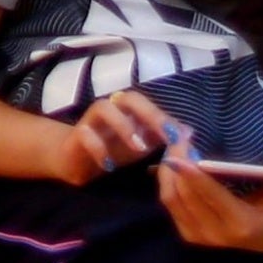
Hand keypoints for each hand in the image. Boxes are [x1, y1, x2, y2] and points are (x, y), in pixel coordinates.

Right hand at [47, 91, 176, 183]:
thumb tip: (189, 131)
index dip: (165, 117)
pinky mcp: (75, 136)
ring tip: (139, 148)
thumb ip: (162, 138)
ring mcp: (90, 120)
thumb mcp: (141, 146)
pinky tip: (109, 165)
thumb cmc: (111, 150)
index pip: (149, 104)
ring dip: (123, 126)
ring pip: (103, 107)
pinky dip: (98, 148)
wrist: (74, 162)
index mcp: (127, 111)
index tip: (180, 136)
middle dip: (150, 114)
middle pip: (129, 97)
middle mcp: (110, 109)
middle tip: (165, 135)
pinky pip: (85, 134)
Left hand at [158, 153, 262, 249]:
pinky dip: (166, 180)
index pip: (212, 197)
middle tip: (176, 135)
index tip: (179, 156)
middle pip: (184, 196)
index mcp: (242, 225)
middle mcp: (217, 235)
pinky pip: (169, 204)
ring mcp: (200, 237)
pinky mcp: (188, 234)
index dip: (194, 177)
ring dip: (167, 170)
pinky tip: (173, 159)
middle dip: (176, 165)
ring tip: (174, 143)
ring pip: (171, 199)